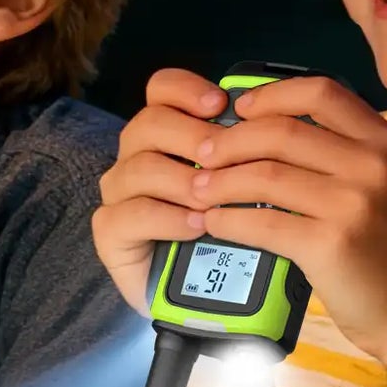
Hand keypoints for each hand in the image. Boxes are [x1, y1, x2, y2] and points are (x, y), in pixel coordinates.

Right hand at [93, 68, 233, 314]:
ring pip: (139, 168)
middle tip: (224, 160)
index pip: (162, 90)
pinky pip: (129, 215)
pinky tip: (197, 226)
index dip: (186, 90)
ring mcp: (120, 195)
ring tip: (213, 200)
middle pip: (148, 123)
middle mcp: (137, 156)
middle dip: (191, 137)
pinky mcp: (110, 233)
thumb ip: (250, 154)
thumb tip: (275, 124)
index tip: (221, 104)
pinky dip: (166, 218)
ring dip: (181, 181)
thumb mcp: (249, 189)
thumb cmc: (233, 234)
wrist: (209, 297)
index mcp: (168, 134)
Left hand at [168, 74, 386, 367]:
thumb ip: (344, 155)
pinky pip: (262, 223)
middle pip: (280, 131)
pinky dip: (228, 220)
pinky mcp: (331, 245)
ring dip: (219, 182)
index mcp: (385, 142)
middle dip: (229, 141)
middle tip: (201, 155)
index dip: (271, 95)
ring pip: (264, 174)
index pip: (319, 93)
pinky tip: (213, 223)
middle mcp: (372, 164)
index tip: (240, 108)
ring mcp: (353, 204)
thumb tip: (268, 133)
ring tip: (198, 190)